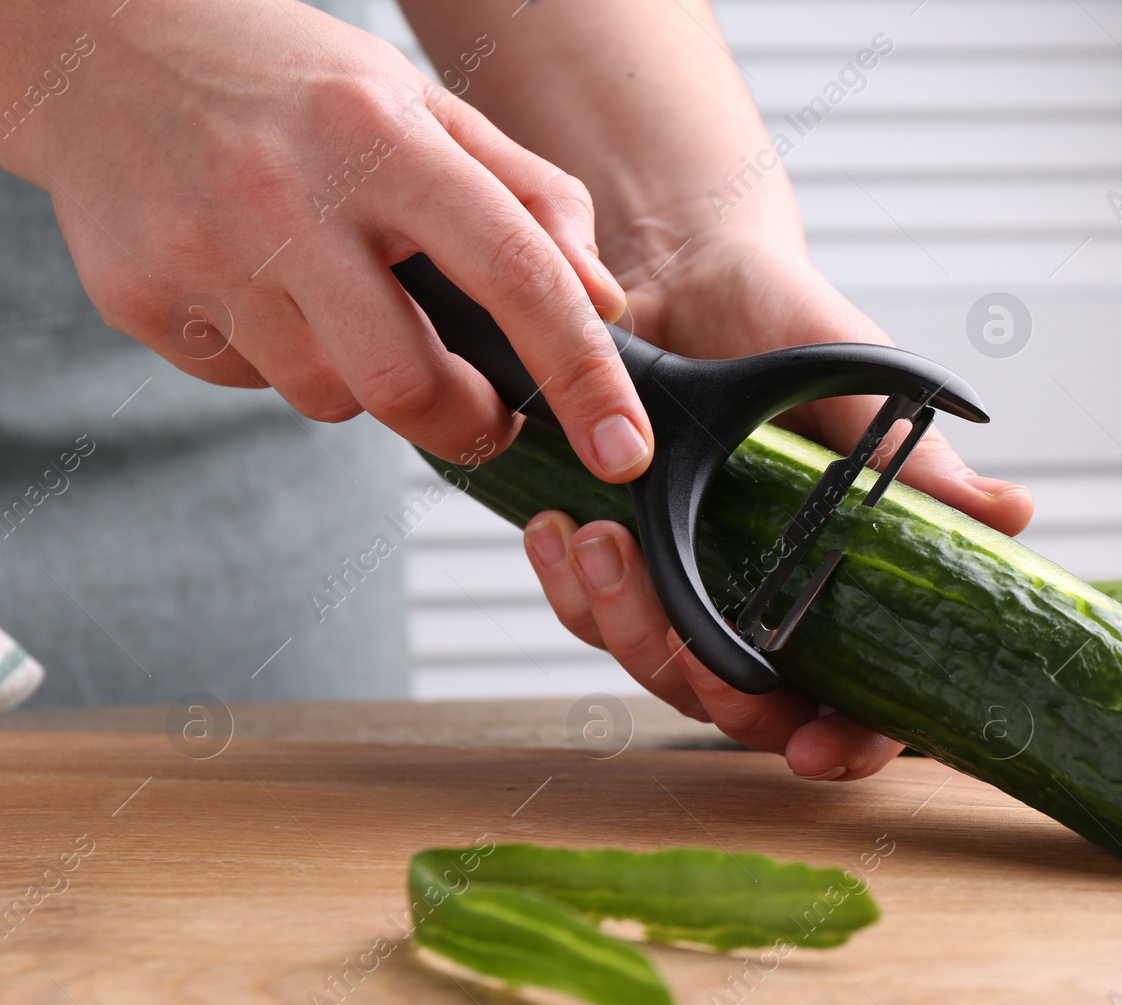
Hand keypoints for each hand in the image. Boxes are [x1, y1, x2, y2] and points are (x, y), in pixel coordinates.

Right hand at [2, 0, 649, 476]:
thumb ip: (529, 197)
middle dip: (466, 424)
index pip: (513, 270)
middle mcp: (287, 194)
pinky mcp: (142, 300)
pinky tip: (260, 285)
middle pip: (407, 382)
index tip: (621, 446)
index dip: (581, 372)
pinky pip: (251, 382)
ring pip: (327, 398)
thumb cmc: (296, 84)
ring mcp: (202, 252)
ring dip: (364, 381)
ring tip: (342, 300)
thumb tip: (600, 301)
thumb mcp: (424, 105)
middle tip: (484, 410)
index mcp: (380, 135)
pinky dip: (282, 358)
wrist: (103, 45)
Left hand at [524, 227, 1033, 780]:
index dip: (846, 745)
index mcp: (848, 581)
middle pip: (747, 711)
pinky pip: (589, 613)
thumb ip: (922, 469)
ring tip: (603, 542)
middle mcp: (772, 602)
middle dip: (710, 696)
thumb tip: (1012, 516)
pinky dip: (573, 588)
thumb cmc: (784, 320)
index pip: (863, 701)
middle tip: (680, 641)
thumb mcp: (857, 389)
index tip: (812, 751)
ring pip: (657, 671)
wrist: (686, 266)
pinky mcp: (623, 561)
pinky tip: (561, 532)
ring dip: (624, 628)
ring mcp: (695, 588)